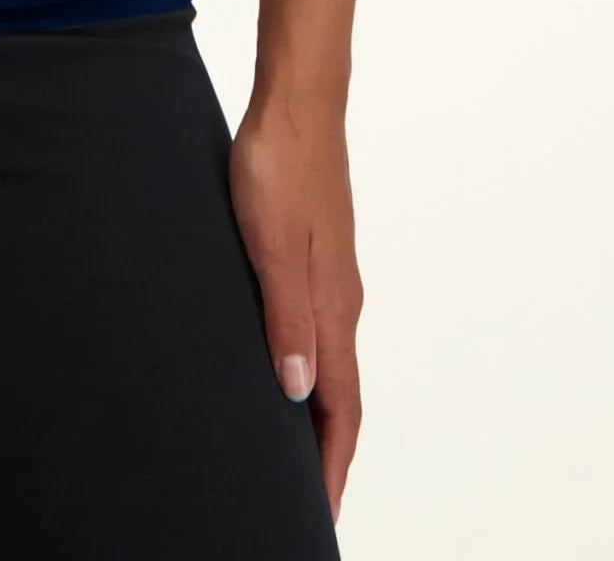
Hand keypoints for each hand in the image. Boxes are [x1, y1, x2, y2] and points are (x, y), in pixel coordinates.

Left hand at [228, 94, 363, 529]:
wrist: (297, 102)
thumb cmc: (279, 166)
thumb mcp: (271, 246)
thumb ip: (285, 318)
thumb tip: (298, 392)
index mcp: (333, 305)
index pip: (341, 405)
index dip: (330, 462)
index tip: (320, 511)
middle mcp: (341, 299)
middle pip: (343, 394)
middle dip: (328, 451)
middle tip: (309, 499)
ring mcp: (332, 275)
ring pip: (331, 361)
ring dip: (319, 412)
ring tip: (295, 449)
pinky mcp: (316, 253)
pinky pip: (319, 329)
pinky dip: (310, 367)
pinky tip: (286, 364)